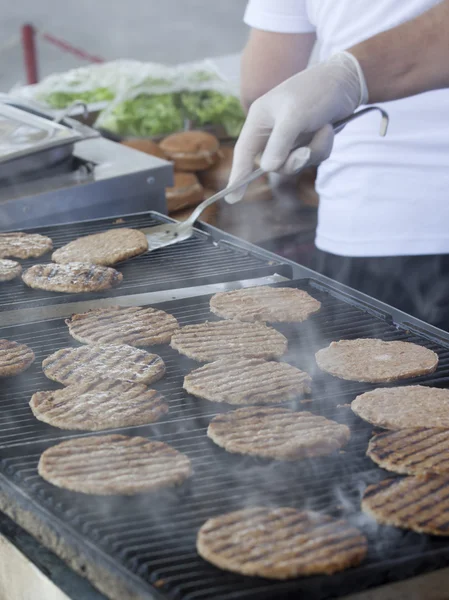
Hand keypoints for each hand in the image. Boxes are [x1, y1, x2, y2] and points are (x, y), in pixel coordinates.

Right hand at [226, 51, 366, 202]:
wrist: (347, 81)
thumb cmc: (315, 91)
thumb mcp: (294, 115)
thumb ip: (279, 144)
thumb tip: (267, 169)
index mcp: (260, 120)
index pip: (244, 153)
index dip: (238, 176)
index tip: (233, 199)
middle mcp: (272, 131)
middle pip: (273, 164)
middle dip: (292, 161)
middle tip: (305, 152)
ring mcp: (290, 138)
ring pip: (295, 164)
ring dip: (313, 151)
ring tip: (324, 129)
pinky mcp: (306, 141)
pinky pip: (311, 158)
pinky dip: (323, 147)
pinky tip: (328, 128)